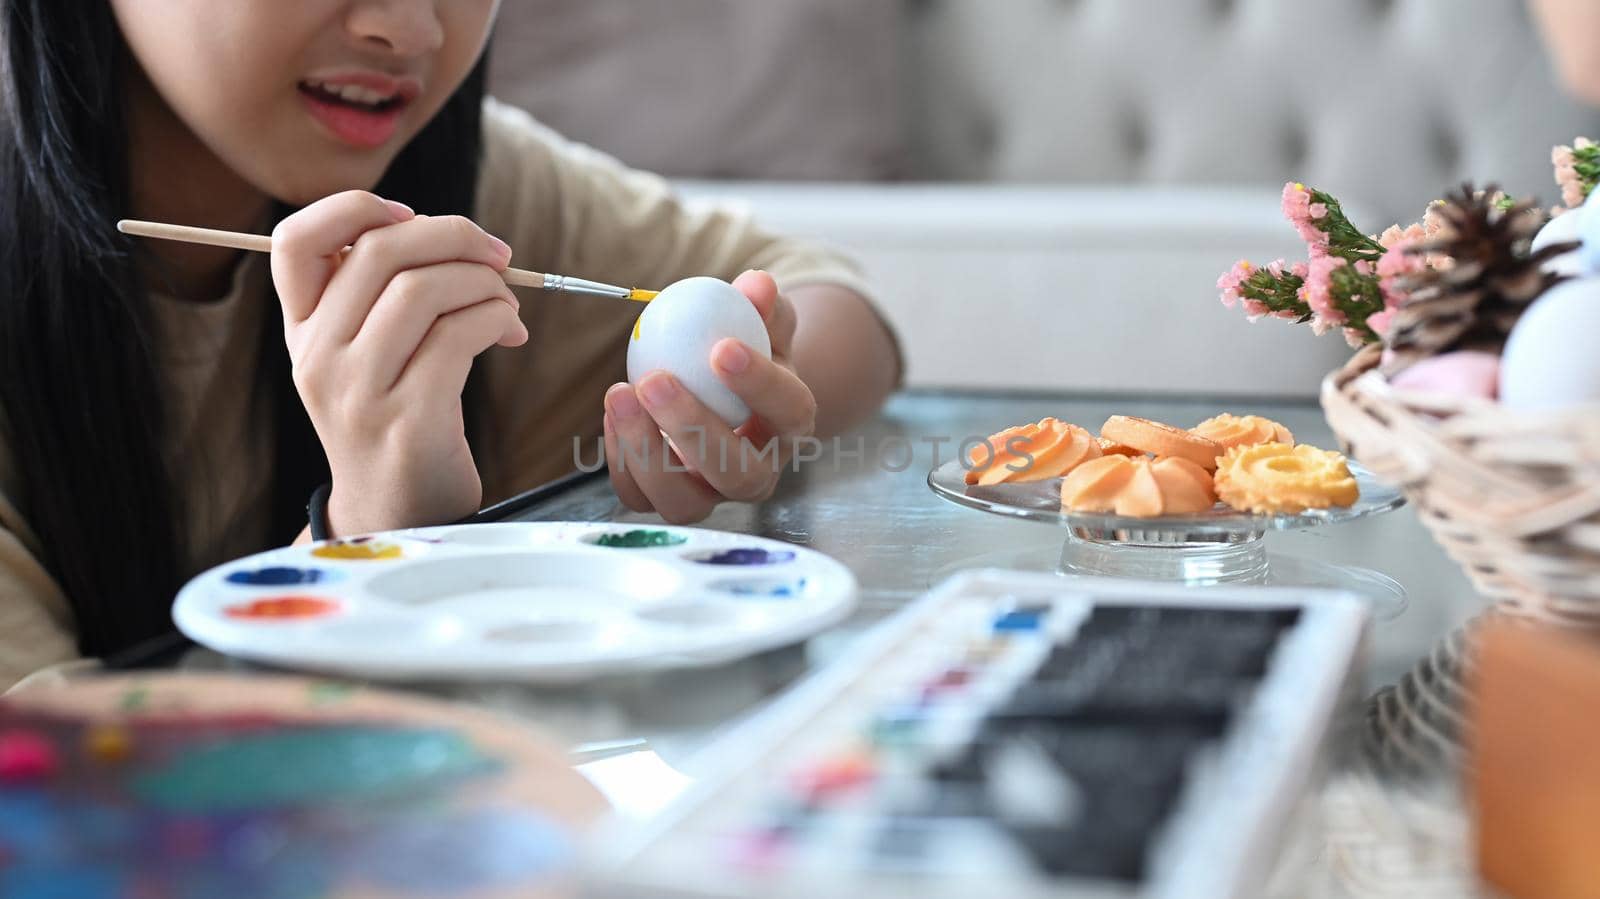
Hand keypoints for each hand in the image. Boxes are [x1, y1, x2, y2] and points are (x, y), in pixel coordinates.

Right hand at [271, 191, 527, 535]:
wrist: (396, 514)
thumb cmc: (394, 419)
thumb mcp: (362, 357)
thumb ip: (375, 297)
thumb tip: (442, 232)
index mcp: (301, 331)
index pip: (295, 240)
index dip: (355, 208)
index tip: (410, 216)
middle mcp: (318, 357)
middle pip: (378, 250)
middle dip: (453, 234)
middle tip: (497, 255)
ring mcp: (359, 390)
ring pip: (423, 288)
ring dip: (483, 280)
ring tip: (506, 301)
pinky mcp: (409, 419)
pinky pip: (459, 335)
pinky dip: (497, 316)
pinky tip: (511, 332)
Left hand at [603, 270, 815, 522]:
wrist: (726, 397)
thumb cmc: (750, 354)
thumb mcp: (763, 324)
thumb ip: (763, 305)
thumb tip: (757, 284)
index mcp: (791, 426)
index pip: (790, 412)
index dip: (760, 384)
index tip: (722, 347)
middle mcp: (758, 473)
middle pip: (738, 474)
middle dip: (694, 429)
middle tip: (655, 379)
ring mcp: (712, 495)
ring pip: (684, 503)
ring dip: (646, 452)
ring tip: (620, 395)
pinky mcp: (669, 500)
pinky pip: (640, 497)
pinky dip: (621, 459)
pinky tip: (615, 410)